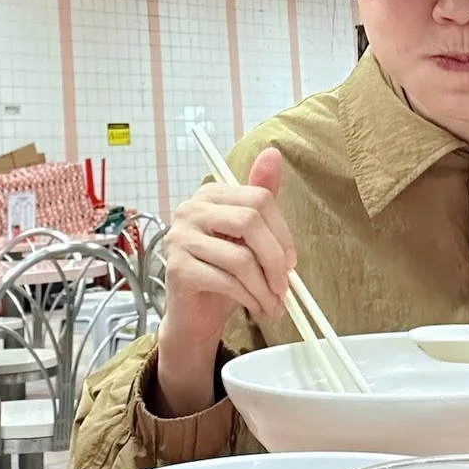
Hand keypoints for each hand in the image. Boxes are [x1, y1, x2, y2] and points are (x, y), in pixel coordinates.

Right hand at [155, 147, 296, 414]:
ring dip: (264, 287)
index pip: (259, 198)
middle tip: (284, 286)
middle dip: (275, 259)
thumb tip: (273, 153)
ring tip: (273, 304)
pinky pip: (226, 280)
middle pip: (249, 221)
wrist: (194, 314)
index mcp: (211, 195)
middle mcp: (191, 210)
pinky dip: (250, 298)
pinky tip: (256, 308)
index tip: (291, 262)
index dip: (283, 232)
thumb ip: (261, 199)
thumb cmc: (224, 274)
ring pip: (240, 257)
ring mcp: (180, 238)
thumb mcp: (248, 237)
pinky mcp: (177, 268)